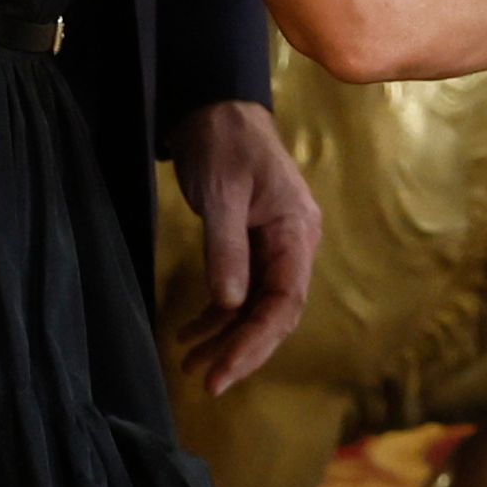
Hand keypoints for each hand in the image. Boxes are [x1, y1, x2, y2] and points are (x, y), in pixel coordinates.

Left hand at [166, 99, 318, 393]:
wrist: (216, 105)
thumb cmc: (223, 142)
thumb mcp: (220, 193)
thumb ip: (226, 249)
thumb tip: (230, 306)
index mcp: (296, 233)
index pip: (283, 303)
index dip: (253, 344)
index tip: (220, 373)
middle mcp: (293, 245)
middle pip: (274, 313)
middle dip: (242, 350)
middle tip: (205, 381)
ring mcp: (275, 246)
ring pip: (258, 306)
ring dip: (227, 337)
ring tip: (190, 364)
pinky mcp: (253, 244)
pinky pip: (243, 290)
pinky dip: (219, 314)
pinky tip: (193, 332)